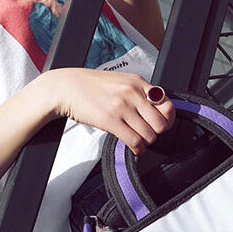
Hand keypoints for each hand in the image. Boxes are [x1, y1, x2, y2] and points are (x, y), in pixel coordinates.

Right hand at [42, 68, 174, 154]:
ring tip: (138, 140)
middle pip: (162, 123)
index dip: (167, 118)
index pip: (167, 104)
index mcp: (138, 82)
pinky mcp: (110, 120)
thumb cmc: (92, 86)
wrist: (65, 87)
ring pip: (149, 135)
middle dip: (157, 133)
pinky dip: (138, 149)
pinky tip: (134, 148)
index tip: (161, 123)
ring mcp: (122, 107)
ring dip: (145, 142)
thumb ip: (140, 93)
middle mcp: (133, 93)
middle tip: (148, 133)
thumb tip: (159, 109)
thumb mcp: (122, 81)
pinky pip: (134, 141)